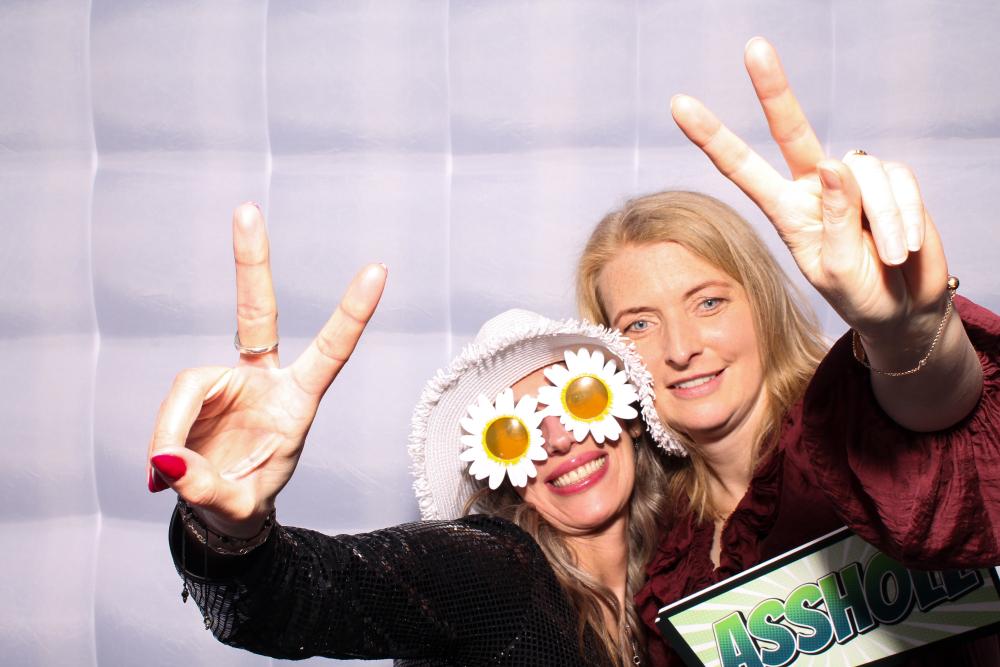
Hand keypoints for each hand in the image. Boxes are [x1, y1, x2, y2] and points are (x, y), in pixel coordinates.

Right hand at [146, 203, 386, 535]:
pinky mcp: (198, 393)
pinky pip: (172, 405)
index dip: (352, 313)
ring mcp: (229, 382)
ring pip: (189, 385)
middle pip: (255, 314)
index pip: (331, 351)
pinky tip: (163, 469)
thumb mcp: (236, 506)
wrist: (223, 511)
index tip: (378, 269)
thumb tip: (165, 459)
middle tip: (246, 210)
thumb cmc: (246, 501)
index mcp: (299, 401)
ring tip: (170, 475)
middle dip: (250, 263)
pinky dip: (161, 438)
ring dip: (172, 430)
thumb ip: (206, 488)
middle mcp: (266, 380)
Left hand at [670, 37, 948, 343]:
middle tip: (754, 48)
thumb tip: (832, 165)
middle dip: (775, 89)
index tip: (679, 104)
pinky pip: (896, 181)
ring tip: (888, 257)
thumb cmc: (857, 295)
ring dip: (880, 218)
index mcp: (785, 210)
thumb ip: (833, 220)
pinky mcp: (892, 179)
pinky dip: (903, 215)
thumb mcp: (835, 269)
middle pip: (792, 129)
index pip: (742, 168)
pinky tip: (903, 247)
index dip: (712, 137)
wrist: (901, 308)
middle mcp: (814, 187)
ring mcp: (853, 181)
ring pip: (860, 172)